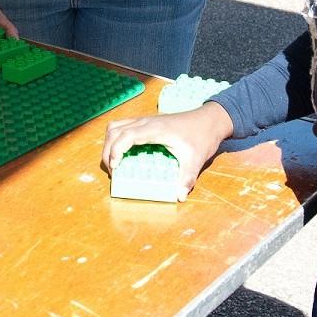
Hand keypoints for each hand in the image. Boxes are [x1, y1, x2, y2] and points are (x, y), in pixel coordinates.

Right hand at [101, 102, 234, 200]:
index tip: (115, 168)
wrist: (208, 120)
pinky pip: (123, 126)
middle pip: (114, 130)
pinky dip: (116, 139)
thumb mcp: (195, 160)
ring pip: (115, 126)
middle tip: (113, 171)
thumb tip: (180, 196)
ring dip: (109, 143)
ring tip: (114, 162)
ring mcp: (144, 120)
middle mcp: (145, 122)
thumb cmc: (201, 137)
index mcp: (154, 129)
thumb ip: (186, 178)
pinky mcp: (146, 122)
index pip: (125, 135)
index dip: (115, 150)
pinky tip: (124, 153)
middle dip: (108, 151)